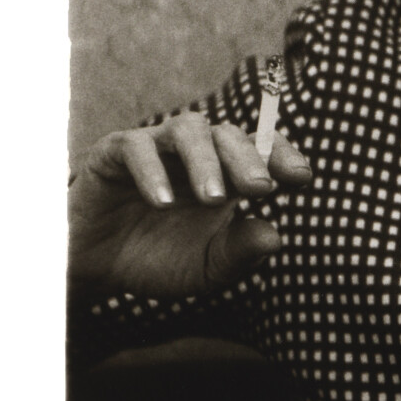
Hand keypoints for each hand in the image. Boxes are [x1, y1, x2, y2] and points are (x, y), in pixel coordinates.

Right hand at [68, 109, 311, 301]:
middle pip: (230, 135)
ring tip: (212, 198)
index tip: (300, 177)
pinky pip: (136, 147)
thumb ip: (239, 253)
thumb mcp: (207, 268)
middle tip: (259, 188)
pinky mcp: (113, 154)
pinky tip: (162, 202)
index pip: (263, 149)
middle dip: (248, 160)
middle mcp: (196, 153)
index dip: (283, 156)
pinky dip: (152, 171)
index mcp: (228, 174)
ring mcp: (156, 148)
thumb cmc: (161, 262)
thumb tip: (274, 237)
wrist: (99, 272)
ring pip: (189, 129)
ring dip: (205, 161)